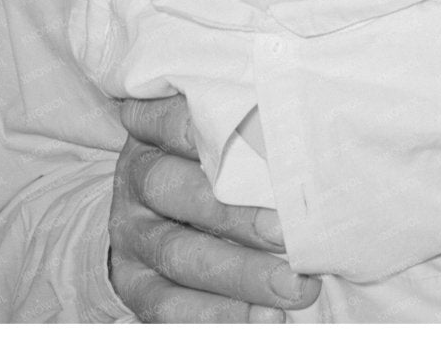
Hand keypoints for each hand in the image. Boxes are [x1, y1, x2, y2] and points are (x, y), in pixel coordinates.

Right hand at [108, 94, 318, 321]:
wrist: (163, 218)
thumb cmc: (216, 168)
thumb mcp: (220, 139)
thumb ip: (249, 134)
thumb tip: (309, 129)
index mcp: (151, 134)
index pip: (169, 121)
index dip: (205, 132)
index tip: (259, 141)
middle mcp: (135, 180)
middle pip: (173, 190)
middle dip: (234, 214)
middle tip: (287, 232)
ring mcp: (131, 235)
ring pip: (178, 255)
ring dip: (240, 275)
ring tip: (294, 287)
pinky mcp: (134, 285)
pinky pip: (169, 307)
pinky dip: (219, 316)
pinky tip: (266, 319)